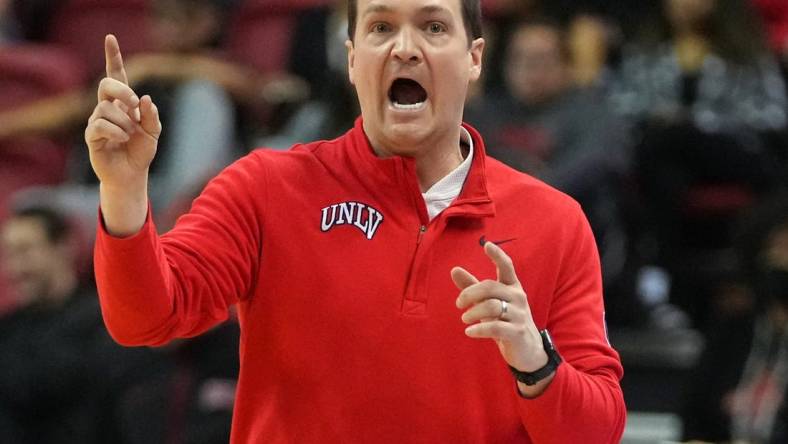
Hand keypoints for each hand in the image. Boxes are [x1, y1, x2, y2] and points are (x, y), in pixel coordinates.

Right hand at [85, 34, 160, 188]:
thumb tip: (144, 98)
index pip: (116, 76)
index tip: (110, 38)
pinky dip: (116, 131)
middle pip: (105, 84)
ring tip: (130, 135)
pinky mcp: (91, 136)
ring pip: (107, 108)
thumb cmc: (141, 151)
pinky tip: (123, 139)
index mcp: (123, 103)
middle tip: (134, 104)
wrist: (131, 174)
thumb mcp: (154, 132)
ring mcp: (97, 121)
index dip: (113, 57)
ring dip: (124, 122)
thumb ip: (152, 116)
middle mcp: (107, 108)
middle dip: (121, 90)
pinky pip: (100, 125)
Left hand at [452, 243, 550, 387]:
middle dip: (470, 293)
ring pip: (491, 306)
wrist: (528, 351)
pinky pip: (495, 327)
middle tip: (459, 304)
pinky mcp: (517, 332)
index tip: (486, 245)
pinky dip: (479, 329)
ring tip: (464, 319)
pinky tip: (469, 331)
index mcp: (512, 287)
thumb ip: (472, 287)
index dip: (498, 255)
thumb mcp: (488, 303)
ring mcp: (519, 315)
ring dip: (473, 312)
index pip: (507, 267)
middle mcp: (518, 297)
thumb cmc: (506, 322)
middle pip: (490, 287)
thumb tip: (454, 269)